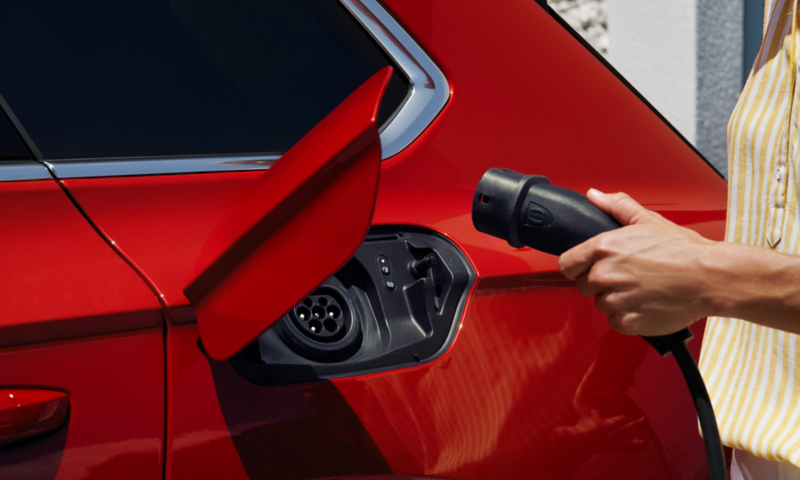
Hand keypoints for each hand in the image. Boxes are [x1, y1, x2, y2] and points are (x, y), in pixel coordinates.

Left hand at [558, 189, 714, 335]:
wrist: (709, 277)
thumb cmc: (682, 250)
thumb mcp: (647, 219)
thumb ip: (616, 206)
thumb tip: (595, 195)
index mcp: (603, 248)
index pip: (567, 264)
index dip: (577, 265)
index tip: (587, 266)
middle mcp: (605, 275)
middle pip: (583, 285)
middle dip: (599, 281)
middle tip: (625, 275)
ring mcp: (616, 300)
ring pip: (600, 303)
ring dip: (615, 299)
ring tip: (639, 288)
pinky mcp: (629, 321)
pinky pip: (615, 321)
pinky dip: (627, 316)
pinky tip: (644, 303)